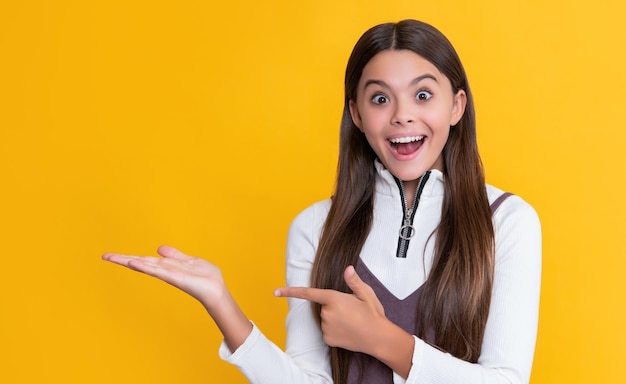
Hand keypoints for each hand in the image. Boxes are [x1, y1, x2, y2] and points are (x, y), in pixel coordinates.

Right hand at [102, 245, 226, 310]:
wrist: (216, 289)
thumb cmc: (204, 276)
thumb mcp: (188, 260)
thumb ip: (174, 255)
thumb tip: (158, 248)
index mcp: (166, 265)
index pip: (144, 260)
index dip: (128, 257)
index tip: (111, 255)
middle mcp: (165, 270)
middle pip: (141, 262)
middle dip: (123, 259)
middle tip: (104, 256)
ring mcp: (169, 274)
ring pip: (146, 266)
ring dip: (130, 261)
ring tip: (114, 258)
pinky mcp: (175, 278)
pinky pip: (159, 271)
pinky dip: (146, 267)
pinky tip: (134, 263)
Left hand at [275, 265, 385, 353]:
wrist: (379, 338)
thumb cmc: (373, 314)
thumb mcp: (366, 294)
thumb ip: (354, 281)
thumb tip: (347, 269)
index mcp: (334, 298)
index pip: (308, 293)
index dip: (290, 291)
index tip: (276, 291)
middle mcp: (327, 313)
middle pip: (323, 306)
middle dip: (334, 306)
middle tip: (352, 311)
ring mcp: (326, 327)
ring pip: (325, 319)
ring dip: (335, 318)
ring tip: (352, 321)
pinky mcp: (328, 339)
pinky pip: (327, 331)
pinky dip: (335, 330)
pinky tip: (348, 331)